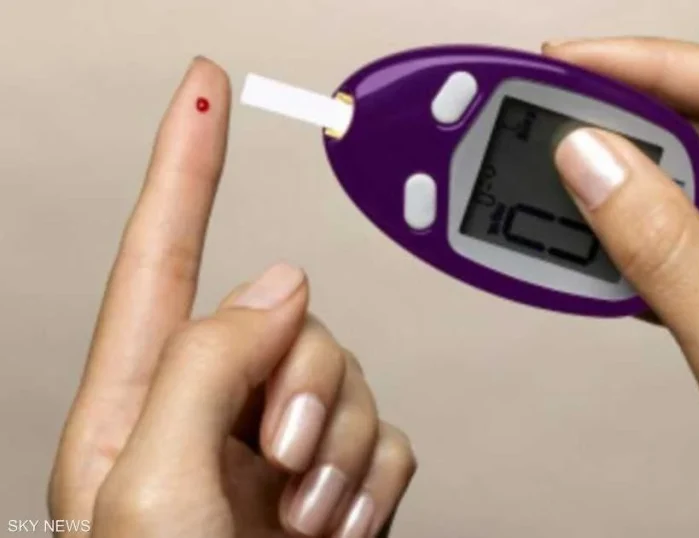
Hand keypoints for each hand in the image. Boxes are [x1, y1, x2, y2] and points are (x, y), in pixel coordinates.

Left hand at [48, 58, 414, 537]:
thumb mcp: (149, 490)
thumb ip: (207, 364)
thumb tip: (278, 284)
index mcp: (133, 409)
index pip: (161, 256)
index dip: (184, 165)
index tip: (202, 89)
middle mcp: (209, 419)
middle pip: (293, 321)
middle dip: (307, 382)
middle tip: (280, 460)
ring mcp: (276, 456)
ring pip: (352, 378)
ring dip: (344, 446)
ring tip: (305, 517)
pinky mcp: (335, 490)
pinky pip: (390, 439)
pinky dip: (375, 479)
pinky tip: (337, 524)